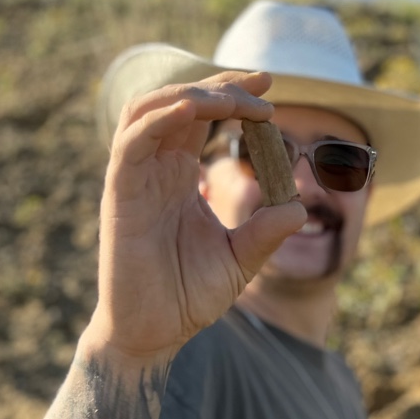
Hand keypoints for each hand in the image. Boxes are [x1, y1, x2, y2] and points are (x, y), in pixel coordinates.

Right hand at [90, 72, 306, 361]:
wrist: (153, 333)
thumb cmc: (187, 297)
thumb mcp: (239, 259)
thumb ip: (266, 231)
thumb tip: (300, 207)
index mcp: (179, 178)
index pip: (202, 118)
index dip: (231, 93)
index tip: (270, 84)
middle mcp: (154, 170)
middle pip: (179, 102)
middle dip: (220, 85)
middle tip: (263, 86)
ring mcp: (134, 179)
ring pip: (150, 110)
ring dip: (191, 94)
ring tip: (232, 98)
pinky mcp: (119, 195)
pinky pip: (131, 142)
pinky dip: (158, 119)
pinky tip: (192, 111)